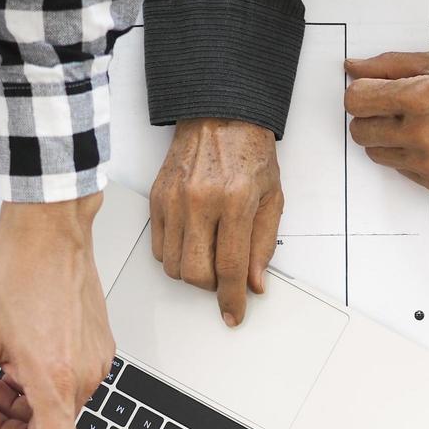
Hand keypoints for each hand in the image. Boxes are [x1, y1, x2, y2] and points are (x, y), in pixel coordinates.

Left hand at [0, 197, 113, 428]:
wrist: (49, 231)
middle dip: (10, 426)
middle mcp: (82, 378)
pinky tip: (22, 348)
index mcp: (52, 382)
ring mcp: (96, 363)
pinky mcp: (100, 350)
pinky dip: (40, 380)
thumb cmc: (15, 275)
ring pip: (53, 408)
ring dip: (23, 399)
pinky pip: (67, 383)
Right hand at [150, 118, 282, 326]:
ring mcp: (174, 200)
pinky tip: (192, 242)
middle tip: (225, 277)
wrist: (219, 114)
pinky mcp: (157, 199)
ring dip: (193, 273)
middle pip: (196, 273)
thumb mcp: (272, 197)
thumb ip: (263, 244)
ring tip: (209, 255)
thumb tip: (255, 283)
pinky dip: (175, 256)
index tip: (233, 314)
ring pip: (173, 266)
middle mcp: (200, 201)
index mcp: (235, 201)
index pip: (230, 267)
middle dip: (212, 287)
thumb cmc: (248, 151)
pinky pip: (159, 248)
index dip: (232, 298)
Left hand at [344, 52, 428, 192]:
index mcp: (419, 98)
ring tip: (415, 123)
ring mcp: (428, 164)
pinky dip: (408, 155)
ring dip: (386, 137)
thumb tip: (353, 68)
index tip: (370, 90)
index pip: (355, 101)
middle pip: (359, 131)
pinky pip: (400, 169)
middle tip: (392, 107)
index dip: (359, 93)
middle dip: (369, 116)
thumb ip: (389, 65)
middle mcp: (421, 135)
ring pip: (376, 153)